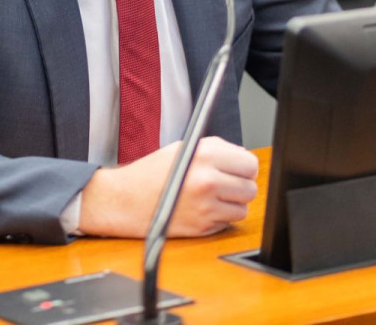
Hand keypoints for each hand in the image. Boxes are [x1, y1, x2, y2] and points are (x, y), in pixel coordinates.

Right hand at [77, 136, 258, 238]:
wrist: (125, 200)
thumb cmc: (151, 173)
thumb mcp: (184, 148)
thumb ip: (217, 150)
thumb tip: (242, 158)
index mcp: (204, 155)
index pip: (249, 164)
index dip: (244, 168)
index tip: (237, 169)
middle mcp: (208, 180)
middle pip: (250, 188)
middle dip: (240, 186)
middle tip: (226, 184)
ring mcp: (206, 206)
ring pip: (243, 208)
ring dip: (232, 204)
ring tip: (213, 197)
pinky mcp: (202, 227)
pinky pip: (228, 223)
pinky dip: (221, 218)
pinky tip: (203, 209)